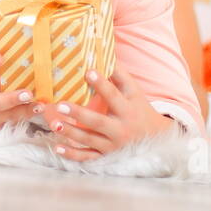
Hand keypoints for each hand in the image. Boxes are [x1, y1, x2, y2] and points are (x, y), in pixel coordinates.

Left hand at [37, 68, 177, 161]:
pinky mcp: (106, 156)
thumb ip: (119, 75)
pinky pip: (87, 157)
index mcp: (127, 109)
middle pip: (98, 122)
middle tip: (61, 105)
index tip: (89, 72)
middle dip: (79, 114)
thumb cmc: (139, 109)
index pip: (114, 96)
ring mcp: (112, 145)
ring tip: (54, 124)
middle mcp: (120, 128)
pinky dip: (72, 154)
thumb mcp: (134, 92)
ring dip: (71, 132)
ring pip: (89, 140)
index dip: (102, 84)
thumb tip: (103, 53)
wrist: (155, 139)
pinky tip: (57, 147)